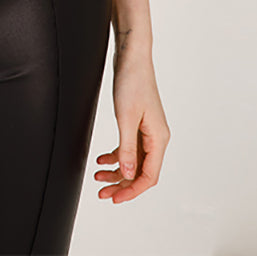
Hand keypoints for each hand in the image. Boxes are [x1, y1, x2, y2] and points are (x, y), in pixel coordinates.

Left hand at [94, 51, 168, 203]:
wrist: (131, 56)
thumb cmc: (132, 82)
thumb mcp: (126, 118)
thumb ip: (126, 148)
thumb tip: (127, 175)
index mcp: (158, 139)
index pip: (148, 176)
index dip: (131, 190)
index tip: (114, 199)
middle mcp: (156, 137)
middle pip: (140, 171)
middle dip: (121, 184)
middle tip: (102, 193)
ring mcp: (147, 131)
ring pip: (133, 161)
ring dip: (116, 171)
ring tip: (98, 176)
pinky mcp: (137, 123)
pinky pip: (128, 147)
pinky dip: (115, 155)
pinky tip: (101, 158)